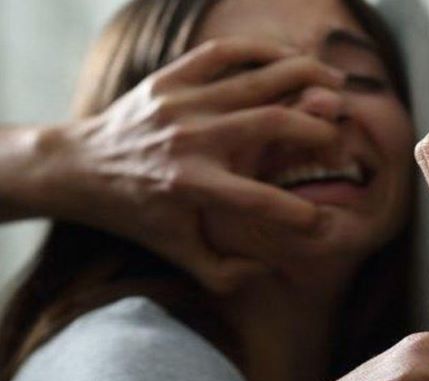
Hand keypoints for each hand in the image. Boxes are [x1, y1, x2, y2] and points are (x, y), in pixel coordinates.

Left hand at [24, 37, 345, 293]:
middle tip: (338, 136)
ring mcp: (181, 103)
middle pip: (274, 122)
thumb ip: (224, 273)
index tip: (321, 219)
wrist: (80, 167)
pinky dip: (263, 51)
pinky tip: (289, 58)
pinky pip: (225, 53)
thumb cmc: (134, 213)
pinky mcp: (170, 79)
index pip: (262, 200)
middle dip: (318, 129)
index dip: (300, 213)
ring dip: (306, 78)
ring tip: (337, 84)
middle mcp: (190, 139)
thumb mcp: (174, 253)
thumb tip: (268, 267)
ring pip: (259, 80)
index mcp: (192, 185)